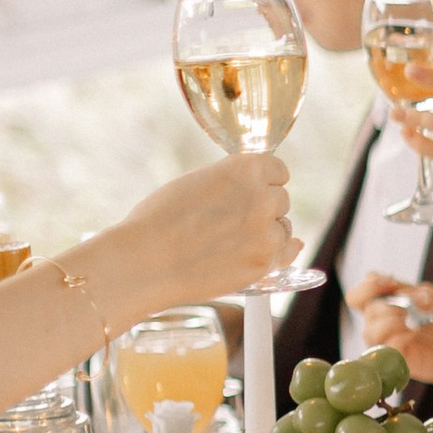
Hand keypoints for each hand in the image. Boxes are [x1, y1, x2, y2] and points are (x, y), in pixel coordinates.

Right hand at [112, 156, 296, 310]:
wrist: (145, 261)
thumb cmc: (160, 219)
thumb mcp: (197, 182)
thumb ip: (232, 182)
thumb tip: (261, 189)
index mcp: (244, 169)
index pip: (277, 170)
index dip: (263, 182)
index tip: (250, 192)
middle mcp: (262, 197)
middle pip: (281, 200)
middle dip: (262, 208)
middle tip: (233, 221)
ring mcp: (266, 232)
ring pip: (283, 229)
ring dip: (266, 234)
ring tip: (231, 242)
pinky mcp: (264, 263)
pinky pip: (286, 254)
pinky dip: (275, 254)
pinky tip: (254, 253)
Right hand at [346, 269, 432, 399]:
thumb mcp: (429, 295)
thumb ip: (402, 288)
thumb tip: (371, 276)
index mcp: (386, 308)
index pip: (357, 296)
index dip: (368, 286)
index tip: (391, 281)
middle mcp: (381, 327)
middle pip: (368, 311)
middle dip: (394, 302)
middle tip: (423, 301)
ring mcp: (388, 346)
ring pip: (371, 331)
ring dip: (394, 320)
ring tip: (418, 320)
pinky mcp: (398, 363)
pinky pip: (387, 348)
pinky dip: (401, 336)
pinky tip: (417, 331)